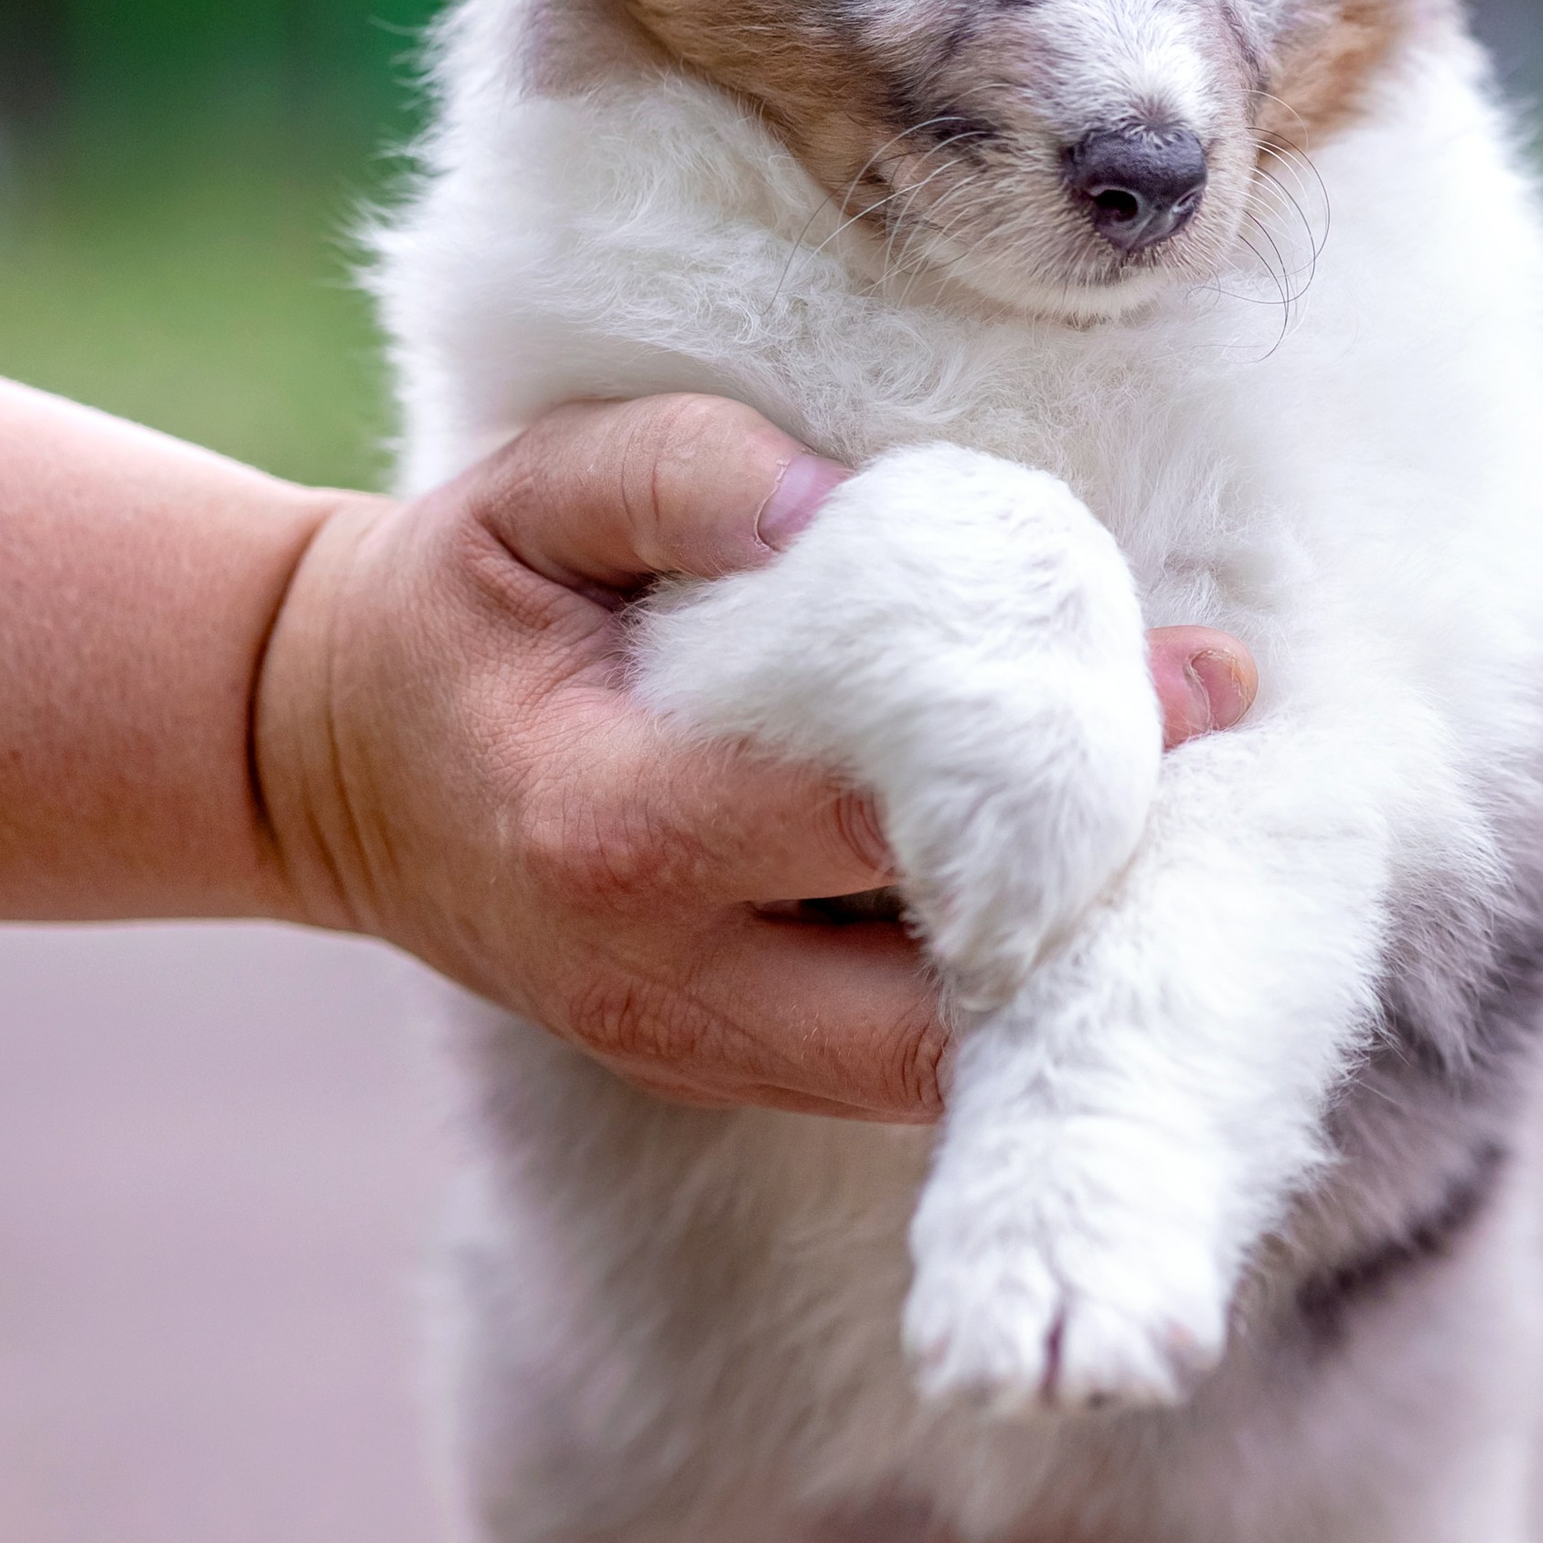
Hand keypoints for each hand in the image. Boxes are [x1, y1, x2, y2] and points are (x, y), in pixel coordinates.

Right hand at [252, 396, 1254, 1121]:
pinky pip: (894, 1067)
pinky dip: (991, 993)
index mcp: (617, 821)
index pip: (888, 809)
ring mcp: (692, 1049)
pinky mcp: (715, 1072)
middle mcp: (667, 976)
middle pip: (944, 993)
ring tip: (1176, 838)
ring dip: (1062, 969)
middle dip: (1101, 902)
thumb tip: (841, 499)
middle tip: (1223, 777)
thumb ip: (679, 470)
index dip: (1062, 758)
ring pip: (935, 1065)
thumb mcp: (523, 494)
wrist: (318, 759)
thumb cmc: (448, 607)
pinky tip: (1074, 893)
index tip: (1205, 681)